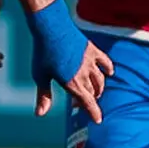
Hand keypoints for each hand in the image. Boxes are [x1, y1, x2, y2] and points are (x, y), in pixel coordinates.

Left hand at [26, 0, 110, 120]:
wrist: (51, 27)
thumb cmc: (42, 52)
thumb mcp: (40, 75)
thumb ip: (44, 95)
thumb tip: (40, 114)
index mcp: (72, 83)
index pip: (88, 102)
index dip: (94, 112)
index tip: (98, 120)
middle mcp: (84, 74)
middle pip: (92, 92)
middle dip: (88, 100)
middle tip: (78, 103)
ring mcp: (90, 61)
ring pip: (100, 80)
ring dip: (97, 88)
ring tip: (92, 90)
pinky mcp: (92, 50)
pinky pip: (105, 62)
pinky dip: (108, 69)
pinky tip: (108, 73)